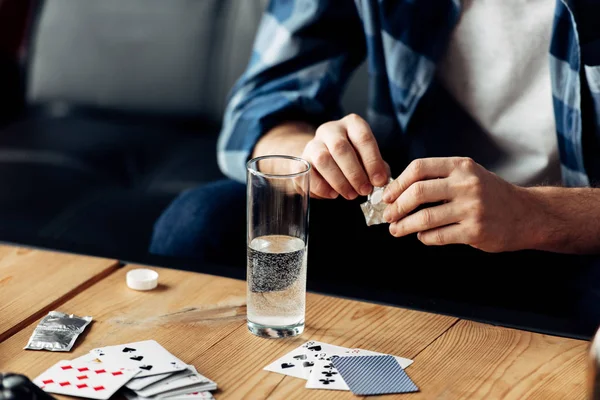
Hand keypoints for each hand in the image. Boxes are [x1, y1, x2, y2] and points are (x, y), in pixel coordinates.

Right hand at [301, 114, 388, 198]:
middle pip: (340, 148)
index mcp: (352, 124)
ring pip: (322, 159)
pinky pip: (307, 173)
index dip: (372, 161)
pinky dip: (321, 187)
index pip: (363, 138)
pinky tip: (333, 194)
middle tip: (364, 190)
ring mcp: (313, 143)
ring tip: (351, 194)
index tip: (379, 181)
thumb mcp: (368, 158)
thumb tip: (381, 180)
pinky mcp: (300, 160)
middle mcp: (330, 130)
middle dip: (355, 173)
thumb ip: (377, 167)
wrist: (323, 158)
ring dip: (339, 181)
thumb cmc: (352, 159)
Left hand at [381, 157, 534, 252]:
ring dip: (404, 226)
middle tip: (388, 216)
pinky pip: (438, 236)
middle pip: (418, 192)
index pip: (419, 168)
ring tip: (396, 230)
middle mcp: (467, 184)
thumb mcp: (468, 175)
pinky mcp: (475, 231)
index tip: (387, 195)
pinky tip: (421, 236)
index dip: (398, 183)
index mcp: (461, 166)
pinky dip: (424, 238)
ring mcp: (472, 208)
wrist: (527, 214)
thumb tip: (398, 190)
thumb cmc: (490, 194)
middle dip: (396, 207)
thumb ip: (439, 178)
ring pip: (424, 218)